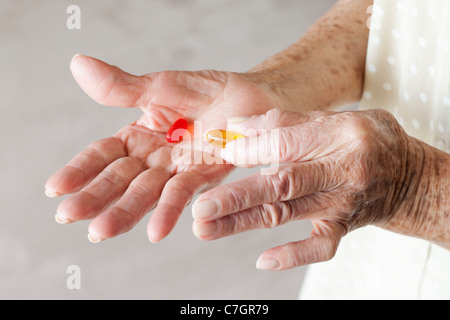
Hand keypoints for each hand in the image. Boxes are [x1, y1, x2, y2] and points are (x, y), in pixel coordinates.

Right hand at [45, 55, 279, 242]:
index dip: (81, 168)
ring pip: (147, 193)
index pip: (104, 154)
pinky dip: (170, 211)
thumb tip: (78, 65)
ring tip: (101, 231)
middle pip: (121, 178)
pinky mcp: (206, 176)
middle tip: (69, 216)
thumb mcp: (163, 85)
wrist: (256, 98)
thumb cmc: (210, 91)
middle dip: (96, 196)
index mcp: (140, 134)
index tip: (55, 188)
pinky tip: (155, 231)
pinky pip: (185, 193)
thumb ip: (124, 86)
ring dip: (125, 212)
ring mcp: (179, 170)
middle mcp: (156, 157)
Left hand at [192, 108, 421, 269]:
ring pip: (286, 214)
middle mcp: (342, 173)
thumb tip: (235, 125)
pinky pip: (320, 247)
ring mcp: (341, 204)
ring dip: (244, 223)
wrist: (406, 174)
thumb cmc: (365, 138)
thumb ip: (283, 121)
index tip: (218, 150)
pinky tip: (263, 261)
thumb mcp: (333, 117)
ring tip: (205, 228)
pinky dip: (293, 256)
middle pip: (282, 184)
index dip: (250, 149)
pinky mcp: (342, 227)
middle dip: (237, 197)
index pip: (286, 144)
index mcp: (340, 137)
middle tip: (200, 208)